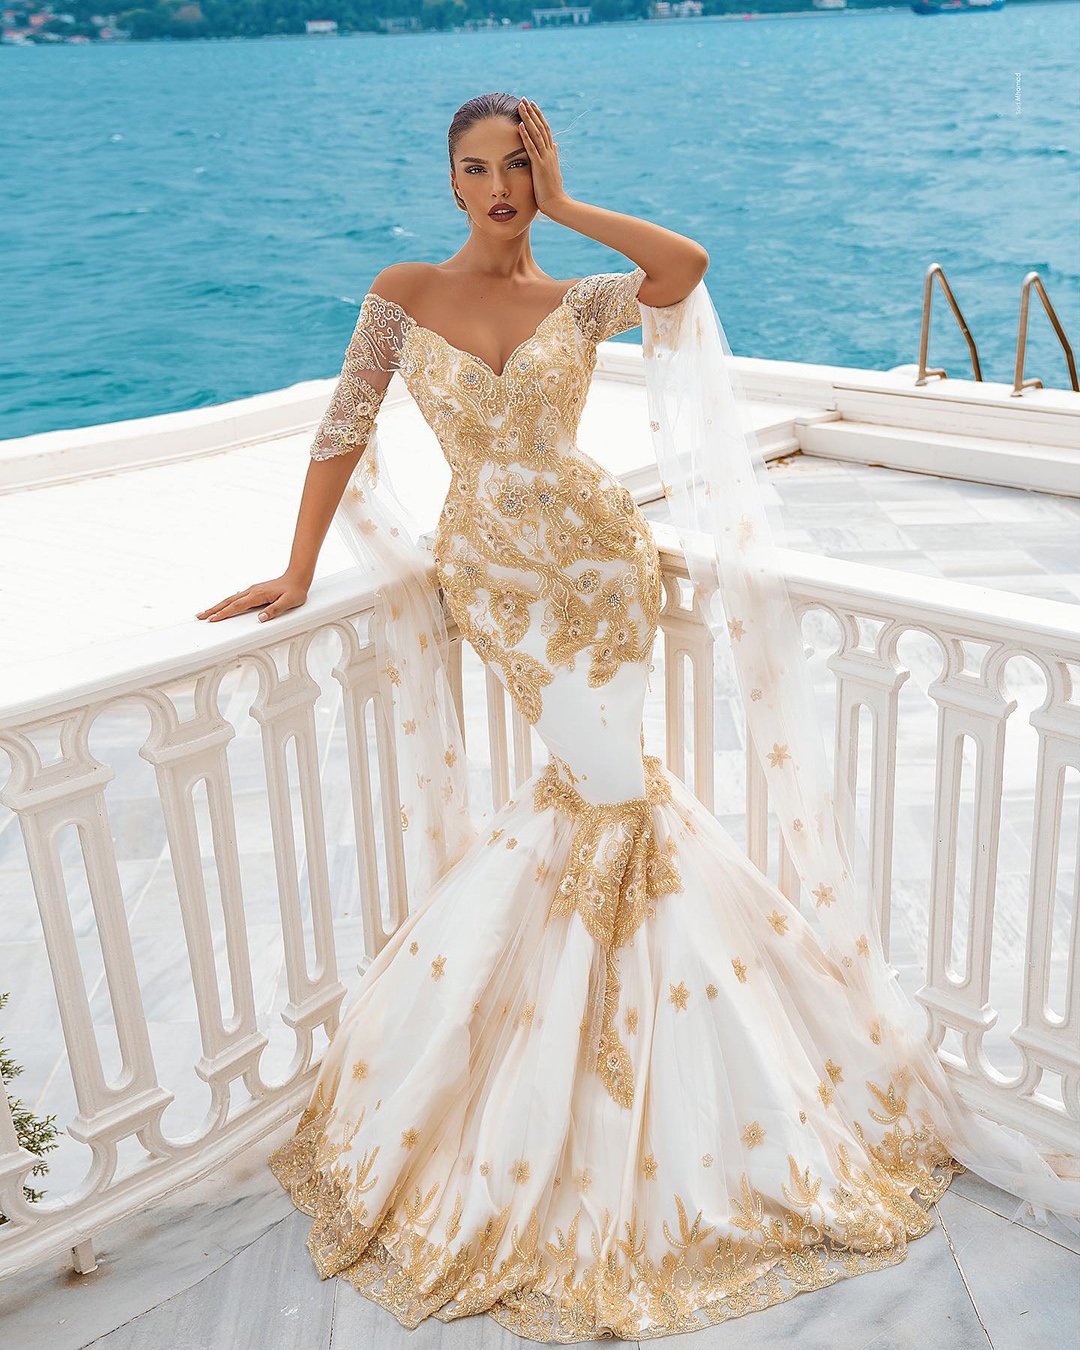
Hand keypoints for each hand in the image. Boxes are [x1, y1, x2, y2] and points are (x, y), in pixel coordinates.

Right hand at [196, 572, 309, 623]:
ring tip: (206, 612)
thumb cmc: (294, 591)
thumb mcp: (288, 602)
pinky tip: (223, 605)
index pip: (236, 606)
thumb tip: (261, 618)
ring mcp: (252, 590)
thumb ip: (275, 610)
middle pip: (228, 602)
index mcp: (258, 595)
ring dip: (217, 606)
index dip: (223, 614)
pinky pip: (236, 597)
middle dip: (213, 610)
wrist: (297, 577)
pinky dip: (227, 602)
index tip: (212, 619)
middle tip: (200, 616)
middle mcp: (252, 591)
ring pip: (230, 599)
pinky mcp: (255, 591)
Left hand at [517, 98, 566, 215]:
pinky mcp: (540, 167)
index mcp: (551, 154)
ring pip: (536, 134)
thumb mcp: (553, 170)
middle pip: (541, 127)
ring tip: (521, 106)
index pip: (545, 130)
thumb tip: (554, 145)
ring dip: (528, 119)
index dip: (538, 117)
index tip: (532, 106)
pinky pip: (532, 148)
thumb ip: (553, 156)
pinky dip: (526, 136)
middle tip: (524, 99)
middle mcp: (549, 153)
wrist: (557, 204)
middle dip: (532, 113)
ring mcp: (545, 159)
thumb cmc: (553, 191)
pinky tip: (520, 126)